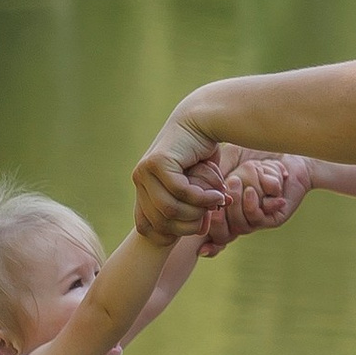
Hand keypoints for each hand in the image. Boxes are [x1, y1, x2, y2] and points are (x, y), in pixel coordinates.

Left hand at [132, 110, 224, 244]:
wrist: (203, 120)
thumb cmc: (202, 155)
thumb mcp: (195, 188)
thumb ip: (192, 209)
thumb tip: (200, 232)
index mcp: (142, 189)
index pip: (146, 228)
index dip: (172, 234)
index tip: (197, 227)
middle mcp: (139, 180)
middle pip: (160, 223)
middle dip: (189, 225)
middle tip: (211, 214)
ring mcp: (145, 171)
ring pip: (170, 209)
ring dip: (197, 211)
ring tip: (216, 202)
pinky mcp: (157, 163)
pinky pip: (179, 192)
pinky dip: (201, 197)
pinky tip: (216, 194)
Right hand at [200, 150, 311, 251]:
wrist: (287, 154)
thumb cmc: (255, 154)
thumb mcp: (230, 158)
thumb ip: (214, 171)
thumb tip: (193, 186)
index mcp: (225, 208)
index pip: (210, 230)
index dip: (204, 227)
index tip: (201, 213)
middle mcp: (240, 218)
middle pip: (222, 234)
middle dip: (218, 217)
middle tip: (220, 194)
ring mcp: (256, 220)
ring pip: (240, 226)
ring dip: (236, 205)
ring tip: (237, 182)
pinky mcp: (273, 219)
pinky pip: (258, 219)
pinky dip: (252, 206)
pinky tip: (251, 191)